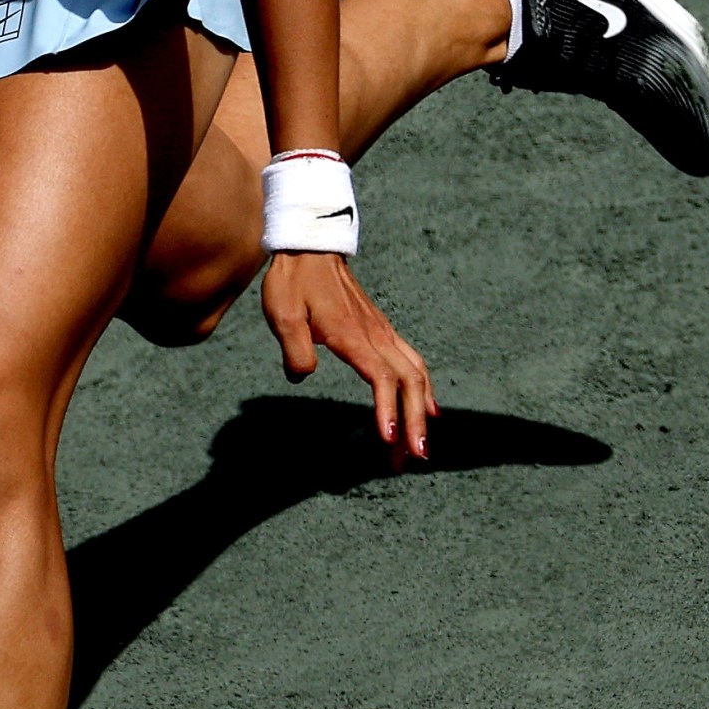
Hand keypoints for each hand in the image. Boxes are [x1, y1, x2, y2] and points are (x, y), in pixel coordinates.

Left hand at [262, 250, 436, 462]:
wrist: (310, 249)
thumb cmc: (293, 284)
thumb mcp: (283, 316)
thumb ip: (294, 349)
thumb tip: (301, 377)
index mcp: (353, 337)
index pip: (381, 379)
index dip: (387, 410)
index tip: (388, 439)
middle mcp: (376, 336)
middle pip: (409, 383)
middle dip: (414, 423)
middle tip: (414, 459)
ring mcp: (383, 333)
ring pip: (416, 374)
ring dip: (422, 411)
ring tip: (421, 445)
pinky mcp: (381, 332)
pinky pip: (412, 363)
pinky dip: (423, 389)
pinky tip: (426, 409)